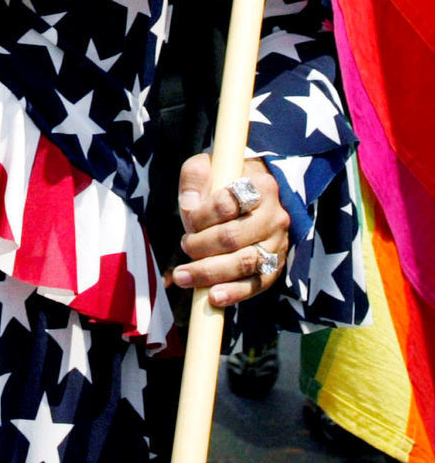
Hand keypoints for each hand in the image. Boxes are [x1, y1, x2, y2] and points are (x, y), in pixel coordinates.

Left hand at [171, 155, 289, 307]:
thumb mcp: (207, 166)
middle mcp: (275, 215)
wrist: (254, 193)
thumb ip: (194, 178)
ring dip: (210, 272)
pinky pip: (257, 284)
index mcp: (260, 186)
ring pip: (245, 263)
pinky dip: (234, 293)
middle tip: (184, 245)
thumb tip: (189, 208)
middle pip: (233, 237)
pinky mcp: (275, 265)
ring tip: (184, 276)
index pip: (226, 204)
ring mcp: (277, 243)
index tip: (188, 221)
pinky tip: (212, 296)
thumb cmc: (225, 179)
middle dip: (201, 246)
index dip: (201, 216)